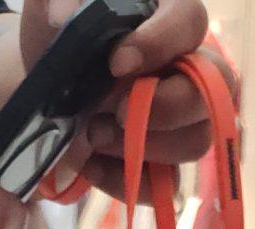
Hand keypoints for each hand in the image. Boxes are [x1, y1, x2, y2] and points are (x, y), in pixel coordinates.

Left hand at [20, 0, 239, 200]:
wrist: (44, 83)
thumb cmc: (59, 36)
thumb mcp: (51, 8)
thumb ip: (58, 0)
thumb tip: (62, 15)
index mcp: (167, 15)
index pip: (190, 20)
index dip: (160, 43)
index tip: (116, 63)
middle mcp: (187, 65)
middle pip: (210, 91)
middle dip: (164, 109)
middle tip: (116, 112)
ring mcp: (180, 118)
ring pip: (195, 141)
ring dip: (143, 147)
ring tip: (94, 133)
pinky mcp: (162, 160)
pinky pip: (165, 184)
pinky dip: (126, 180)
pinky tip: (91, 164)